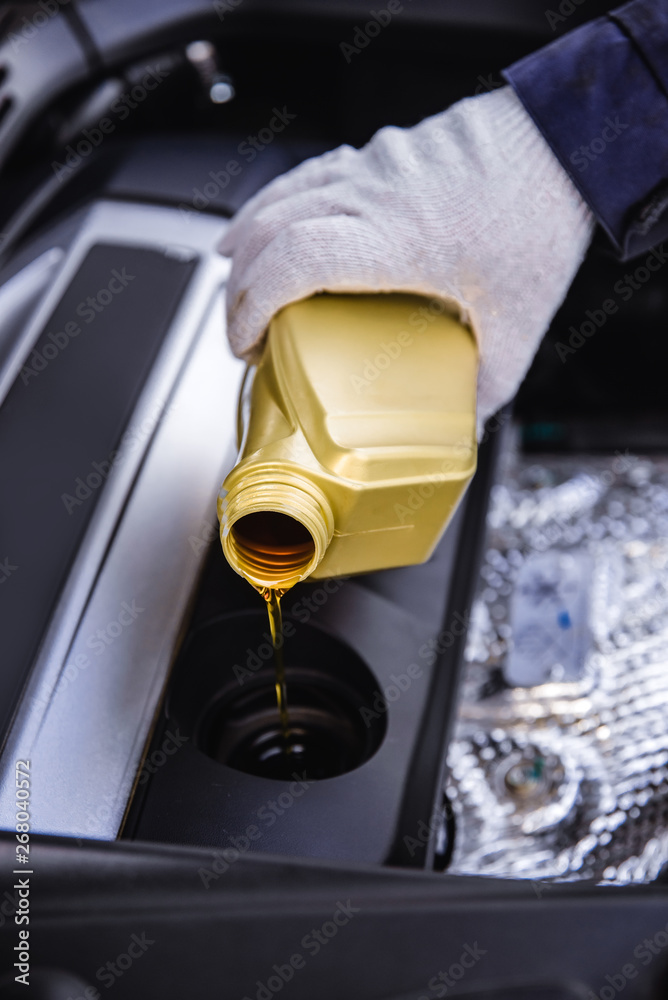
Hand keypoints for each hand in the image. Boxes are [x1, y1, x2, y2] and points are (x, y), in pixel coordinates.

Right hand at [219, 87, 593, 428]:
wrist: (565, 142)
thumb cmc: (542, 217)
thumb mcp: (519, 320)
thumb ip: (488, 382)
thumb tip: (465, 424)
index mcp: (398, 241)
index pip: (290, 261)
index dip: (250, 305)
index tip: (245, 344)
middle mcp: (371, 196)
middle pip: (267, 233)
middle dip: (240, 290)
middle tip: (244, 336)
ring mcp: (369, 168)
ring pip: (276, 199)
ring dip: (246, 247)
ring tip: (238, 290)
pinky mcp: (376, 154)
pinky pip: (302, 178)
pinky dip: (270, 206)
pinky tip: (259, 226)